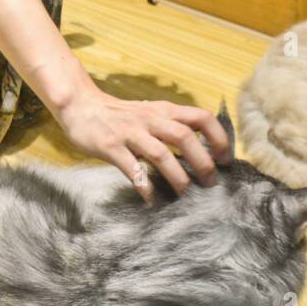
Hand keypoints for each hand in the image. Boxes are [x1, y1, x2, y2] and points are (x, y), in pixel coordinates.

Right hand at [54, 86, 233, 204]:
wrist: (82, 106)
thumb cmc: (121, 115)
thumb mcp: (152, 113)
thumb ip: (173, 126)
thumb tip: (202, 150)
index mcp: (165, 111)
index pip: (202, 117)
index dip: (219, 138)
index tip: (225, 160)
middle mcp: (151, 120)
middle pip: (185, 136)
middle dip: (202, 161)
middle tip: (210, 182)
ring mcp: (131, 133)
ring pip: (161, 154)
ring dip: (178, 176)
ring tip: (186, 194)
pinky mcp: (112, 147)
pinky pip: (132, 169)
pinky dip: (145, 186)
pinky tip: (152, 199)